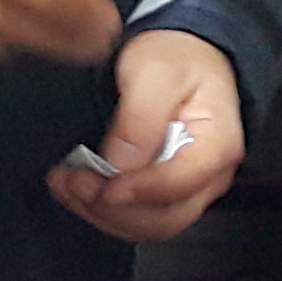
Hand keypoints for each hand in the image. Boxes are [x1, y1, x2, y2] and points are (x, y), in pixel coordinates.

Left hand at [49, 30, 247, 242]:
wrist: (183, 55)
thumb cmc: (176, 57)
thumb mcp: (156, 72)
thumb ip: (141, 117)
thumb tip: (120, 163)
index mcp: (217, 144)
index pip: (181, 183)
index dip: (138, 191)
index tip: (100, 186)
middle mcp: (209, 177)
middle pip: (165, 217)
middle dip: (113, 209)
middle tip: (72, 182)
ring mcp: (188, 189)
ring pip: (149, 225)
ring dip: (102, 214)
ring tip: (64, 184)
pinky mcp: (164, 192)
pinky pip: (137, 216)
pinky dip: (102, 210)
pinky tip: (73, 189)